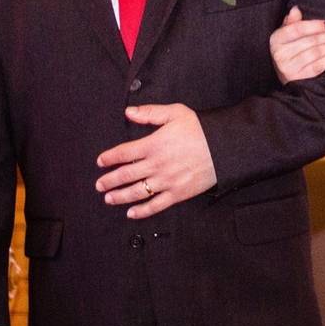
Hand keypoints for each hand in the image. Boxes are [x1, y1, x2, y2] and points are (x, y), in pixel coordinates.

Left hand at [96, 104, 216, 218]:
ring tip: (108, 198)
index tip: (101, 161)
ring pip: (136, 192)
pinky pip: (155, 205)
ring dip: (119, 196)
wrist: (225, 147)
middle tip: (99, 184)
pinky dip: (141, 211)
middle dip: (109, 180)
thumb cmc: (201, 129)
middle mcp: (156, 165)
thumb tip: (129, 112)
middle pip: (125, 175)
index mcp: (153, 144)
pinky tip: (131, 212)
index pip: (123, 153)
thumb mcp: (175, 113)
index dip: (109, 158)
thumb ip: (150, 113)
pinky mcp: (178, 193)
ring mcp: (166, 181)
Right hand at [269, 6, 324, 83]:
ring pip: (315, 53)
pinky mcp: (298, 79)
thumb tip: (296, 9)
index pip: (297, 29)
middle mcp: (280, 54)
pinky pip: (317, 67)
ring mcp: (288, 68)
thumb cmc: (288, 49)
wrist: (283, 75)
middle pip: (309, 41)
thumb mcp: (286, 34)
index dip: (315, 25)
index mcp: (276, 39)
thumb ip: (292, 21)